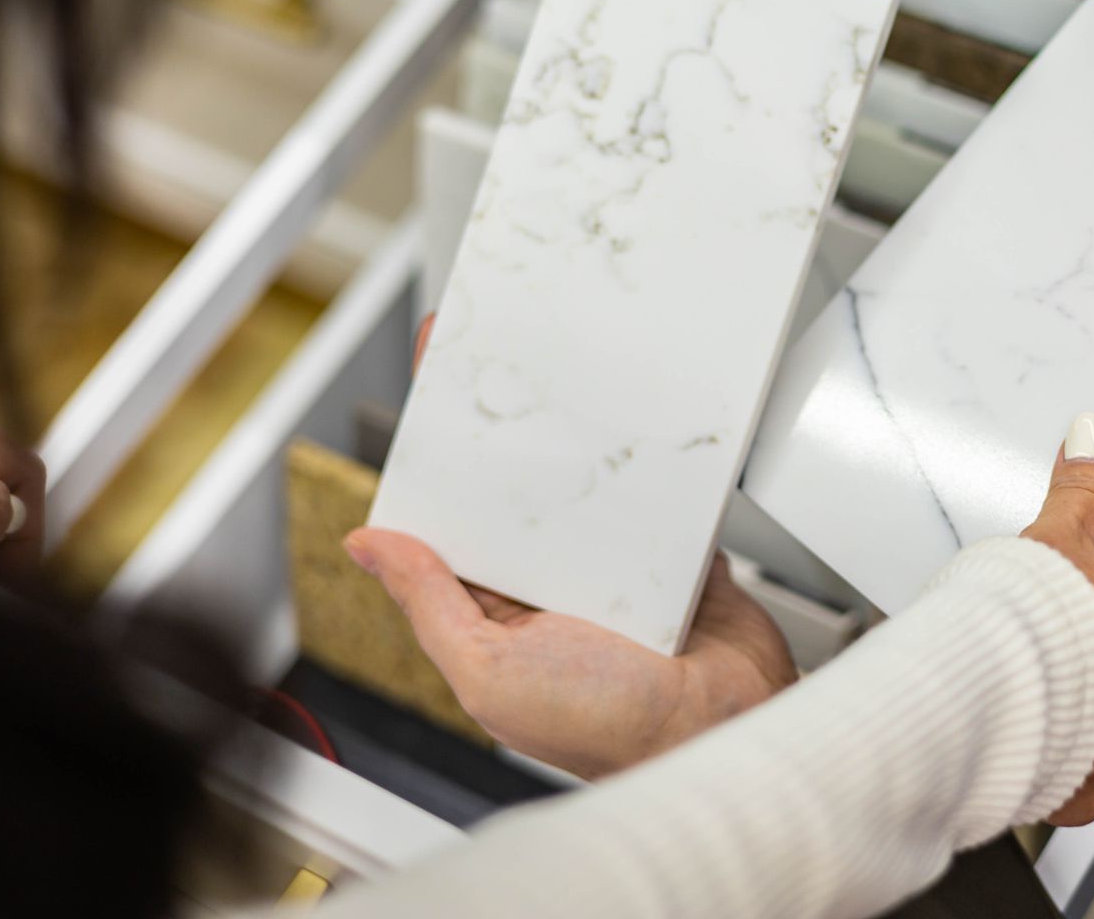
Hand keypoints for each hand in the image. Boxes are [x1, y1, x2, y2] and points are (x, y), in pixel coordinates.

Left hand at [349, 312, 794, 776]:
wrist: (724, 733)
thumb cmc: (608, 730)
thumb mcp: (491, 672)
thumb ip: (431, 606)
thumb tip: (369, 547)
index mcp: (495, 615)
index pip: (451, 523)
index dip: (436, 460)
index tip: (431, 393)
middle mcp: (550, 589)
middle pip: (519, 493)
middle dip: (512, 436)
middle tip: (504, 360)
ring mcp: (615, 571)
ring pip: (587, 490)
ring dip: (586, 449)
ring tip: (573, 384)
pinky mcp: (673, 559)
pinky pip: (656, 499)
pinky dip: (654, 471)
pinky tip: (644, 434)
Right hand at [1023, 414, 1093, 823]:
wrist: (973, 708)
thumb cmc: (1025, 627)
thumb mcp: (1058, 537)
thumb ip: (1084, 489)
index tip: (1075, 556)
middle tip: (1052, 604)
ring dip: (1090, 679)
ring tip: (1036, 657)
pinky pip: (1093, 755)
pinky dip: (1070, 735)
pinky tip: (1032, 709)